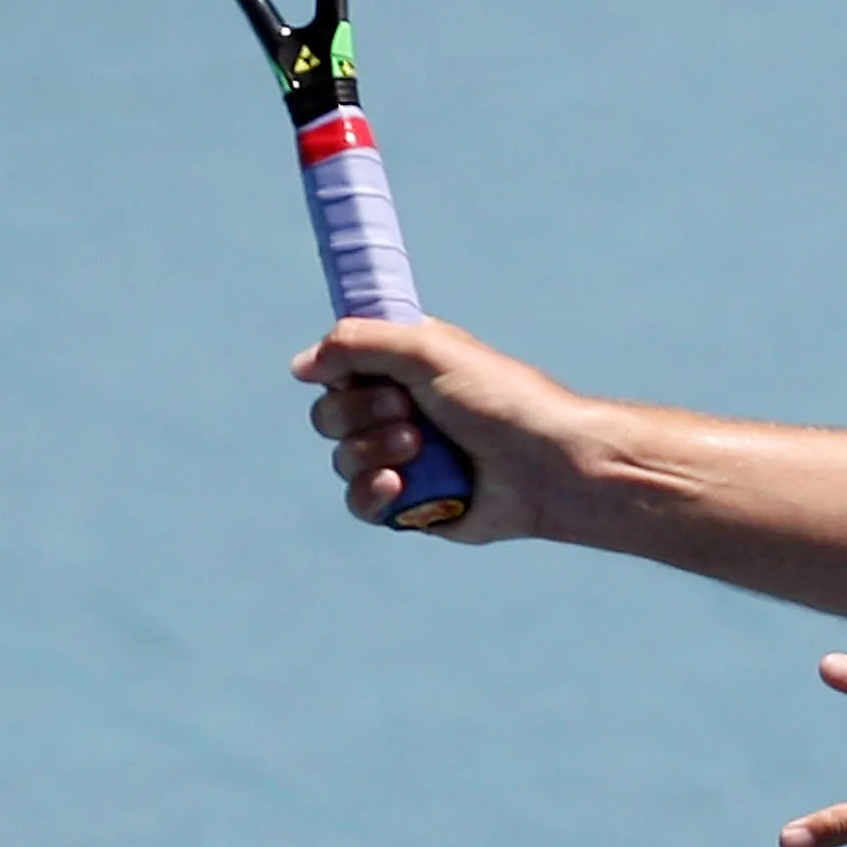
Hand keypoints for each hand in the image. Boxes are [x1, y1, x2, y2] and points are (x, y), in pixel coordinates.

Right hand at [294, 315, 576, 540]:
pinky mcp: (410, 503)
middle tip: (408, 410)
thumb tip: (300, 365)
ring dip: (372, 450)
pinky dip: (372, 492)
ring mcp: (402, 458)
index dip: (341, 368)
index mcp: (405, 365)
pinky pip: (360, 501)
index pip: (340, 362)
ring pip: (342, 457)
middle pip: (329, 411)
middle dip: (359, 412)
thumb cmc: (500, 400)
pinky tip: (399, 486)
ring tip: (418, 448)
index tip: (363, 371)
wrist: (546, 466)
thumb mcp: (429, 351)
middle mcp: (399, 408)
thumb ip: (360, 344)